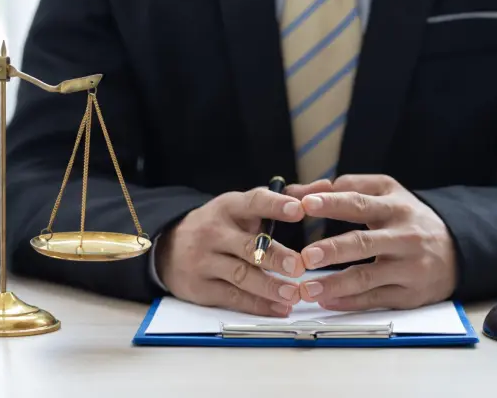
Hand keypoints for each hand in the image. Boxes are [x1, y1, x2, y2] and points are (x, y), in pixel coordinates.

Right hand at [156, 188, 306, 316]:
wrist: (169, 248)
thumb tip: (327, 187)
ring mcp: (205, 261)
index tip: (300, 210)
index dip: (276, 206)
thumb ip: (287, 198)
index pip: (253, 202)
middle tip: (299, 266)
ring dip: (269, 287)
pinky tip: (280, 308)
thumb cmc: (221, 225)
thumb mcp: (245, 206)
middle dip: (274, 256)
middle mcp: (214, 232)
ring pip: (240, 275)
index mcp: (228, 207)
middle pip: (247, 245)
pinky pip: (233, 297)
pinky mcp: (201, 287)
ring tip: (294, 294)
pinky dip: (258, 305)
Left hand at [297, 175, 456, 310]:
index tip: (305, 204)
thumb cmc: (408, 219)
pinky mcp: (409, 294)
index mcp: (395, 207)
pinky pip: (375, 299)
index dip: (332, 203)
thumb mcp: (386, 194)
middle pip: (364, 243)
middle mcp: (403, 236)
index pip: (360, 203)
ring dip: (335, 284)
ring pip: (367, 277)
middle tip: (306, 256)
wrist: (457, 250)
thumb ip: (345, 188)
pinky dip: (349, 302)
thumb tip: (299, 190)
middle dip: (333, 250)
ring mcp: (408, 267)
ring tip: (308, 288)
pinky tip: (327, 301)